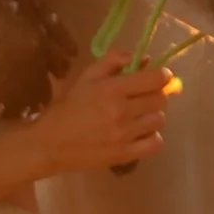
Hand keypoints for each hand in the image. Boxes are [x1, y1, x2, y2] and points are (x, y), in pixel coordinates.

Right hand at [34, 51, 174, 176]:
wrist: (51, 143)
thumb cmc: (69, 107)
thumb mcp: (86, 76)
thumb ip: (113, 61)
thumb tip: (142, 58)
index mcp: (111, 88)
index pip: (155, 79)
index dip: (162, 75)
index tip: (158, 76)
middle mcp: (121, 111)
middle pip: (160, 99)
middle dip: (156, 94)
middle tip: (144, 97)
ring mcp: (124, 134)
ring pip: (159, 120)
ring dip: (152, 116)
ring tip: (139, 117)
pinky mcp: (124, 154)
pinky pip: (155, 144)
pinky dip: (152, 138)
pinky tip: (140, 135)